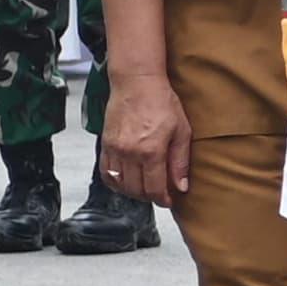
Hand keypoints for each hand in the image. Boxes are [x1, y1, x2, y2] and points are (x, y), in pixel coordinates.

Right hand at [101, 70, 192, 204]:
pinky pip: (106, 173)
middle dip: (149, 197)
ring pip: (119, 184)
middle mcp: (129, 153)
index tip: (168, 201)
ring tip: (145, 189)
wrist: (136, 84)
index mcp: (151, 151)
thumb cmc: (162, 102)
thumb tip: (181, 186)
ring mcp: (114, 150)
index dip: (162, 199)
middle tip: (159, 194)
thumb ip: (180, 162)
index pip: (154, 188)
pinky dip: (115, 182)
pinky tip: (127, 181)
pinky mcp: (104, 145)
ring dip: (132, 192)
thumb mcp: (182, 131)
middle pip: (135, 189)